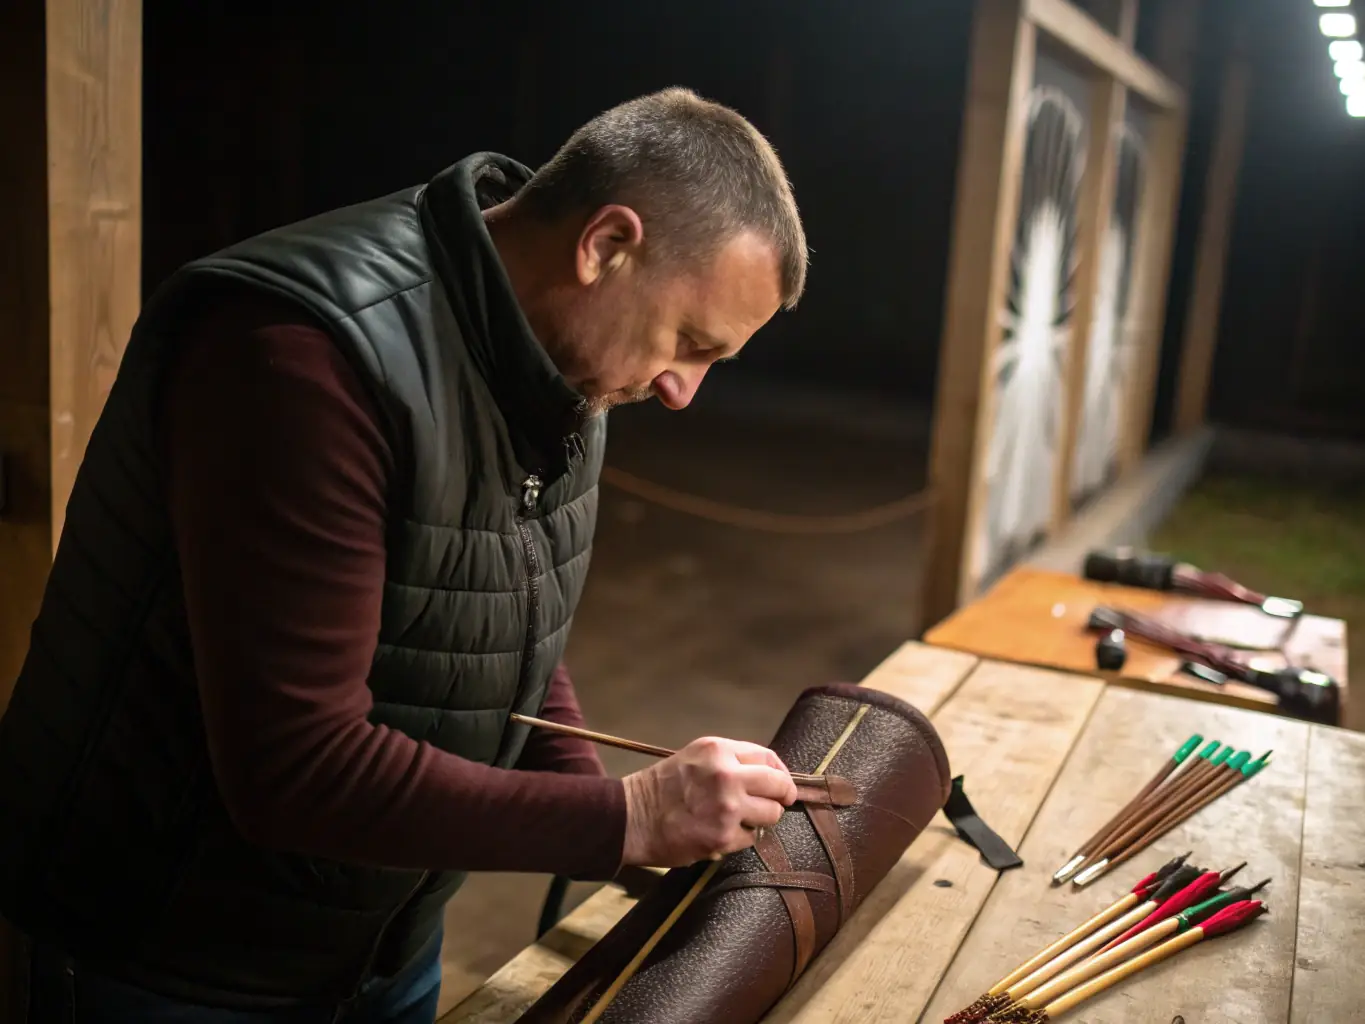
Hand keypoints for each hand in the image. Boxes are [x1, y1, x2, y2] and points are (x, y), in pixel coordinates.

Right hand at [620, 737, 797, 866]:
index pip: (768, 758)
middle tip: (779, 803)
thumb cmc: (663, 787)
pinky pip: (752, 837)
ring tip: (741, 819)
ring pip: (771, 814)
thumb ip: (729, 761)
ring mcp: (727, 806)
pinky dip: (742, 838)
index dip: (781, 773)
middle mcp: (727, 774)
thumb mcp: (695, 757)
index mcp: (718, 750)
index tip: (781, 784)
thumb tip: (769, 775)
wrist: (632, 817)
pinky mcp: (724, 835)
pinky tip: (722, 832)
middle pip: (778, 785)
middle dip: (782, 796)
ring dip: (761, 819)